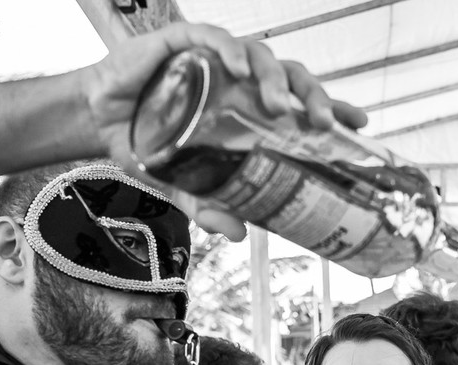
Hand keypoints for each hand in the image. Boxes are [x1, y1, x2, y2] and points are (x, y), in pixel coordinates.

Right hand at [79, 22, 366, 239]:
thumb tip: (240, 234)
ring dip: (274, 79)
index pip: (298, 102)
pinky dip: (229, 51)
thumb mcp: (179, 182)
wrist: (97, 120)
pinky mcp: (182, 43)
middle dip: (314, 97)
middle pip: (290, 78)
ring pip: (260, 56)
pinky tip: (238, 67)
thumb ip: (207, 204)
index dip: (332, 107)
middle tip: (322, 124)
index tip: (360, 124)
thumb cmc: (144, 142)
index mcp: (245, 106)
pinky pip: (213, 38)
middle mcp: (237, 79)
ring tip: (277, 107)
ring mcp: (213, 58)